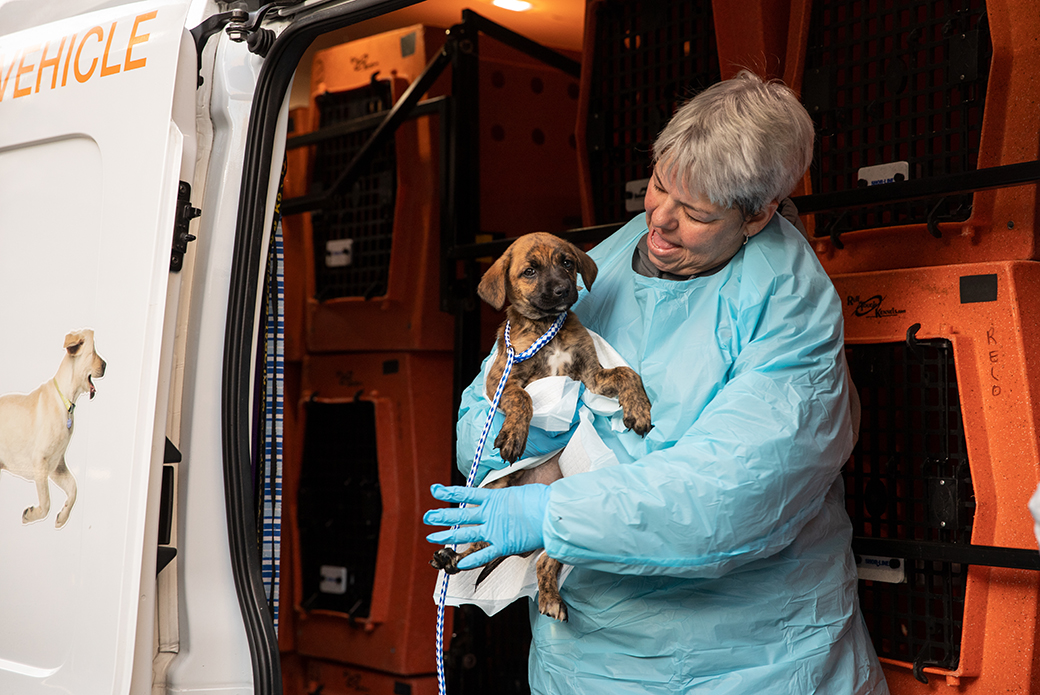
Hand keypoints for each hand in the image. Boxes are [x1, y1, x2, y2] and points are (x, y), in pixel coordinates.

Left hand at [423, 484, 550, 569]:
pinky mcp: (504, 544)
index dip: (449, 492)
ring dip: (447, 536)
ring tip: (431, 537)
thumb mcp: (521, 494)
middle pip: (460, 515)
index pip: (465, 493)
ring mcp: (495, 530)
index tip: (435, 489)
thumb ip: (509, 500)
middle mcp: (490, 514)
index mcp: (494, 498)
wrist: (553, 513)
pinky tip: (458, 564)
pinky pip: (484, 554)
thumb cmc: (542, 501)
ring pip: (466, 533)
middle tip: (427, 517)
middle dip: (442, 516)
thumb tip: (508, 501)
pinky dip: (472, 559)